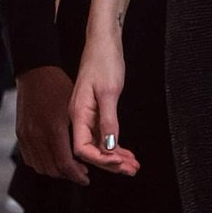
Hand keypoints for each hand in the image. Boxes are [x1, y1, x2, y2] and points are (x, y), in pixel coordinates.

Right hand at [16, 66, 87, 184]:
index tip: (85, 177)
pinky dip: (41, 163)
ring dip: (55, 171)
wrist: (35, 71)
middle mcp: (37, 135)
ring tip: (67, 166)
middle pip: (52, 169)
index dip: (76, 175)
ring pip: (40, 166)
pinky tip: (51, 157)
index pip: (65, 163)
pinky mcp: (20, 133)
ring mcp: (26, 135)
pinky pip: (29, 158)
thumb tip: (95, 150)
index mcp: (54, 129)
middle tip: (80, 172)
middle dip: (68, 175)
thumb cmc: (57, 85)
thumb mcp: (74, 106)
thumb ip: (82, 131)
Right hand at [70, 29, 138, 176]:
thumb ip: (108, 120)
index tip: (120, 161)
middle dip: (111, 163)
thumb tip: (110, 147)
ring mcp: (86, 115)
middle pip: (91, 151)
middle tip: (132, 170)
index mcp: (77, 113)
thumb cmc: (104, 61)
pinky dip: (115, 145)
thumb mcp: (109, 91)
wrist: (103, 42)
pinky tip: (126, 152)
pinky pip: (102, 134)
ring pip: (98, 144)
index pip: (83, 149)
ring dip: (115, 157)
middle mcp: (79, 117)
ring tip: (133, 165)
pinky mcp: (94, 111)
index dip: (101, 160)